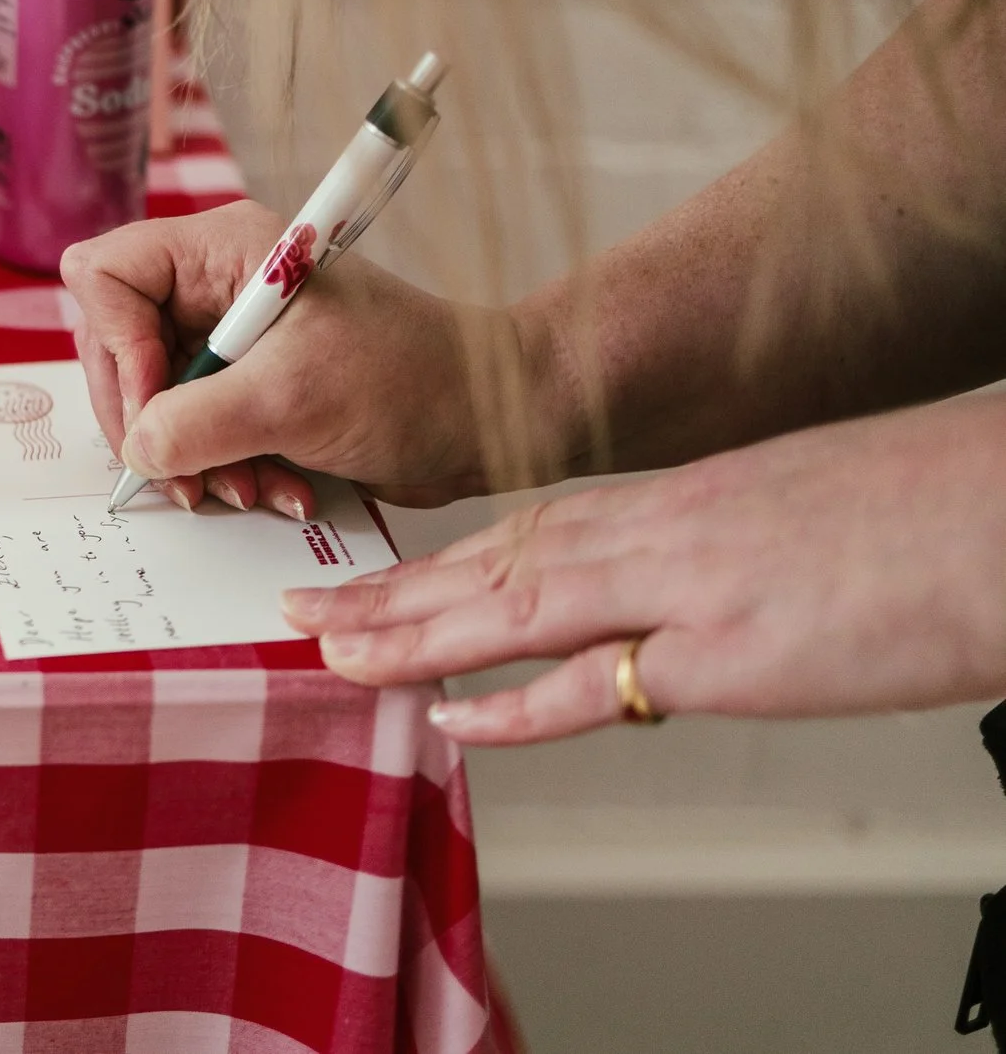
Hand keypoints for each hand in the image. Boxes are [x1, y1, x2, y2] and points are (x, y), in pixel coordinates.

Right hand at [61, 201, 526, 514]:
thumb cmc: (414, 382)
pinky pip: (196, 430)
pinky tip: (276, 487)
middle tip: (187, 477)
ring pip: (152, 399)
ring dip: (191, 458)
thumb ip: (196, 422)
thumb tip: (137, 450)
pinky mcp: (251, 385)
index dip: (115, 348)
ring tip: (246, 488)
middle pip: (115, 346)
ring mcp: (232, 338)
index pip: (107, 277)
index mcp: (224, 250)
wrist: (494, 420)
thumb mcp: (294, 401)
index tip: (157, 411)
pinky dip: (223, 468)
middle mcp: (217, 285)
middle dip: (149, 422)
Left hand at [282, 395, 1005, 742]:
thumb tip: (690, 589)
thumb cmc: (925, 515)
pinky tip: (446, 723)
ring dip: (412, 634)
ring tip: (327, 653)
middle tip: (299, 614)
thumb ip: (722, 548)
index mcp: (678, 502)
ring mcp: (689, 589)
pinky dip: (514, 708)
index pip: (528, 528)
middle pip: (492, 562)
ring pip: (512, 606)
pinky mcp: (733, 653)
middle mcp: (662, 534)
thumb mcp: (795, 514)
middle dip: (390, 593)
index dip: (439, 558)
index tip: (372, 577)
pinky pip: (597, 684)